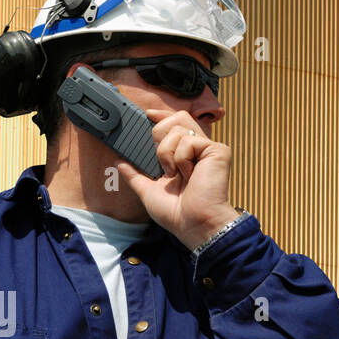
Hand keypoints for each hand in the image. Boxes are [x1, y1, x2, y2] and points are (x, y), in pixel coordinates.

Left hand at [116, 108, 240, 250]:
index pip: (175, 124)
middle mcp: (198, 149)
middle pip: (178, 118)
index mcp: (185, 156)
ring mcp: (209, 149)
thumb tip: (120, 162)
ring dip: (167, 153)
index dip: (162, 115)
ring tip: (175, 174)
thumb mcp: (149, 191)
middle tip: (162, 161)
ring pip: (179, 128)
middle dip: (160, 134)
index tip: (147, 115)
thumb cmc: (177, 213)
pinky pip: (189, 141)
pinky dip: (181, 159)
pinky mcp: (218, 151)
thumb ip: (135, 175)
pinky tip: (188, 174)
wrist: (193, 224)